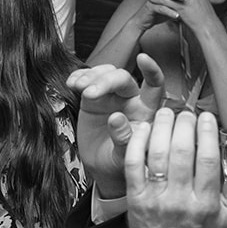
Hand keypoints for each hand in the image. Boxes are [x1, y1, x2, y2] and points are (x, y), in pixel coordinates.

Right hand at [69, 53, 165, 196]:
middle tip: (88, 93)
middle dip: (105, 81)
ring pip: (105, 74)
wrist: (100, 168)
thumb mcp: (123, 157)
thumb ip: (123, 138)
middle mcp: (130, 100)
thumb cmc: (118, 163)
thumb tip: (116, 118)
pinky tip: (72, 83)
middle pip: (122, 78)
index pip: (154, 86)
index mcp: (146, 112)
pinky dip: (79, 76)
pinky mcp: (93, 97)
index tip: (143, 59)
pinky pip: (88, 78)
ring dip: (90, 76)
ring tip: (77, 87)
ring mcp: (111, 96)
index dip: (152, 70)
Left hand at [124, 108, 226, 227]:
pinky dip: (138, 143)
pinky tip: (144, 129)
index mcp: (205, 203)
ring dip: (161, 128)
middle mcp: (180, 200)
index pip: (208, 161)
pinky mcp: (136, 198)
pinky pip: (134, 165)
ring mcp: (155, 199)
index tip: (207, 117)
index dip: (208, 134)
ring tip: (166, 114)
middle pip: (182, 153)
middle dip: (184, 126)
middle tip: (186, 113)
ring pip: (158, 155)